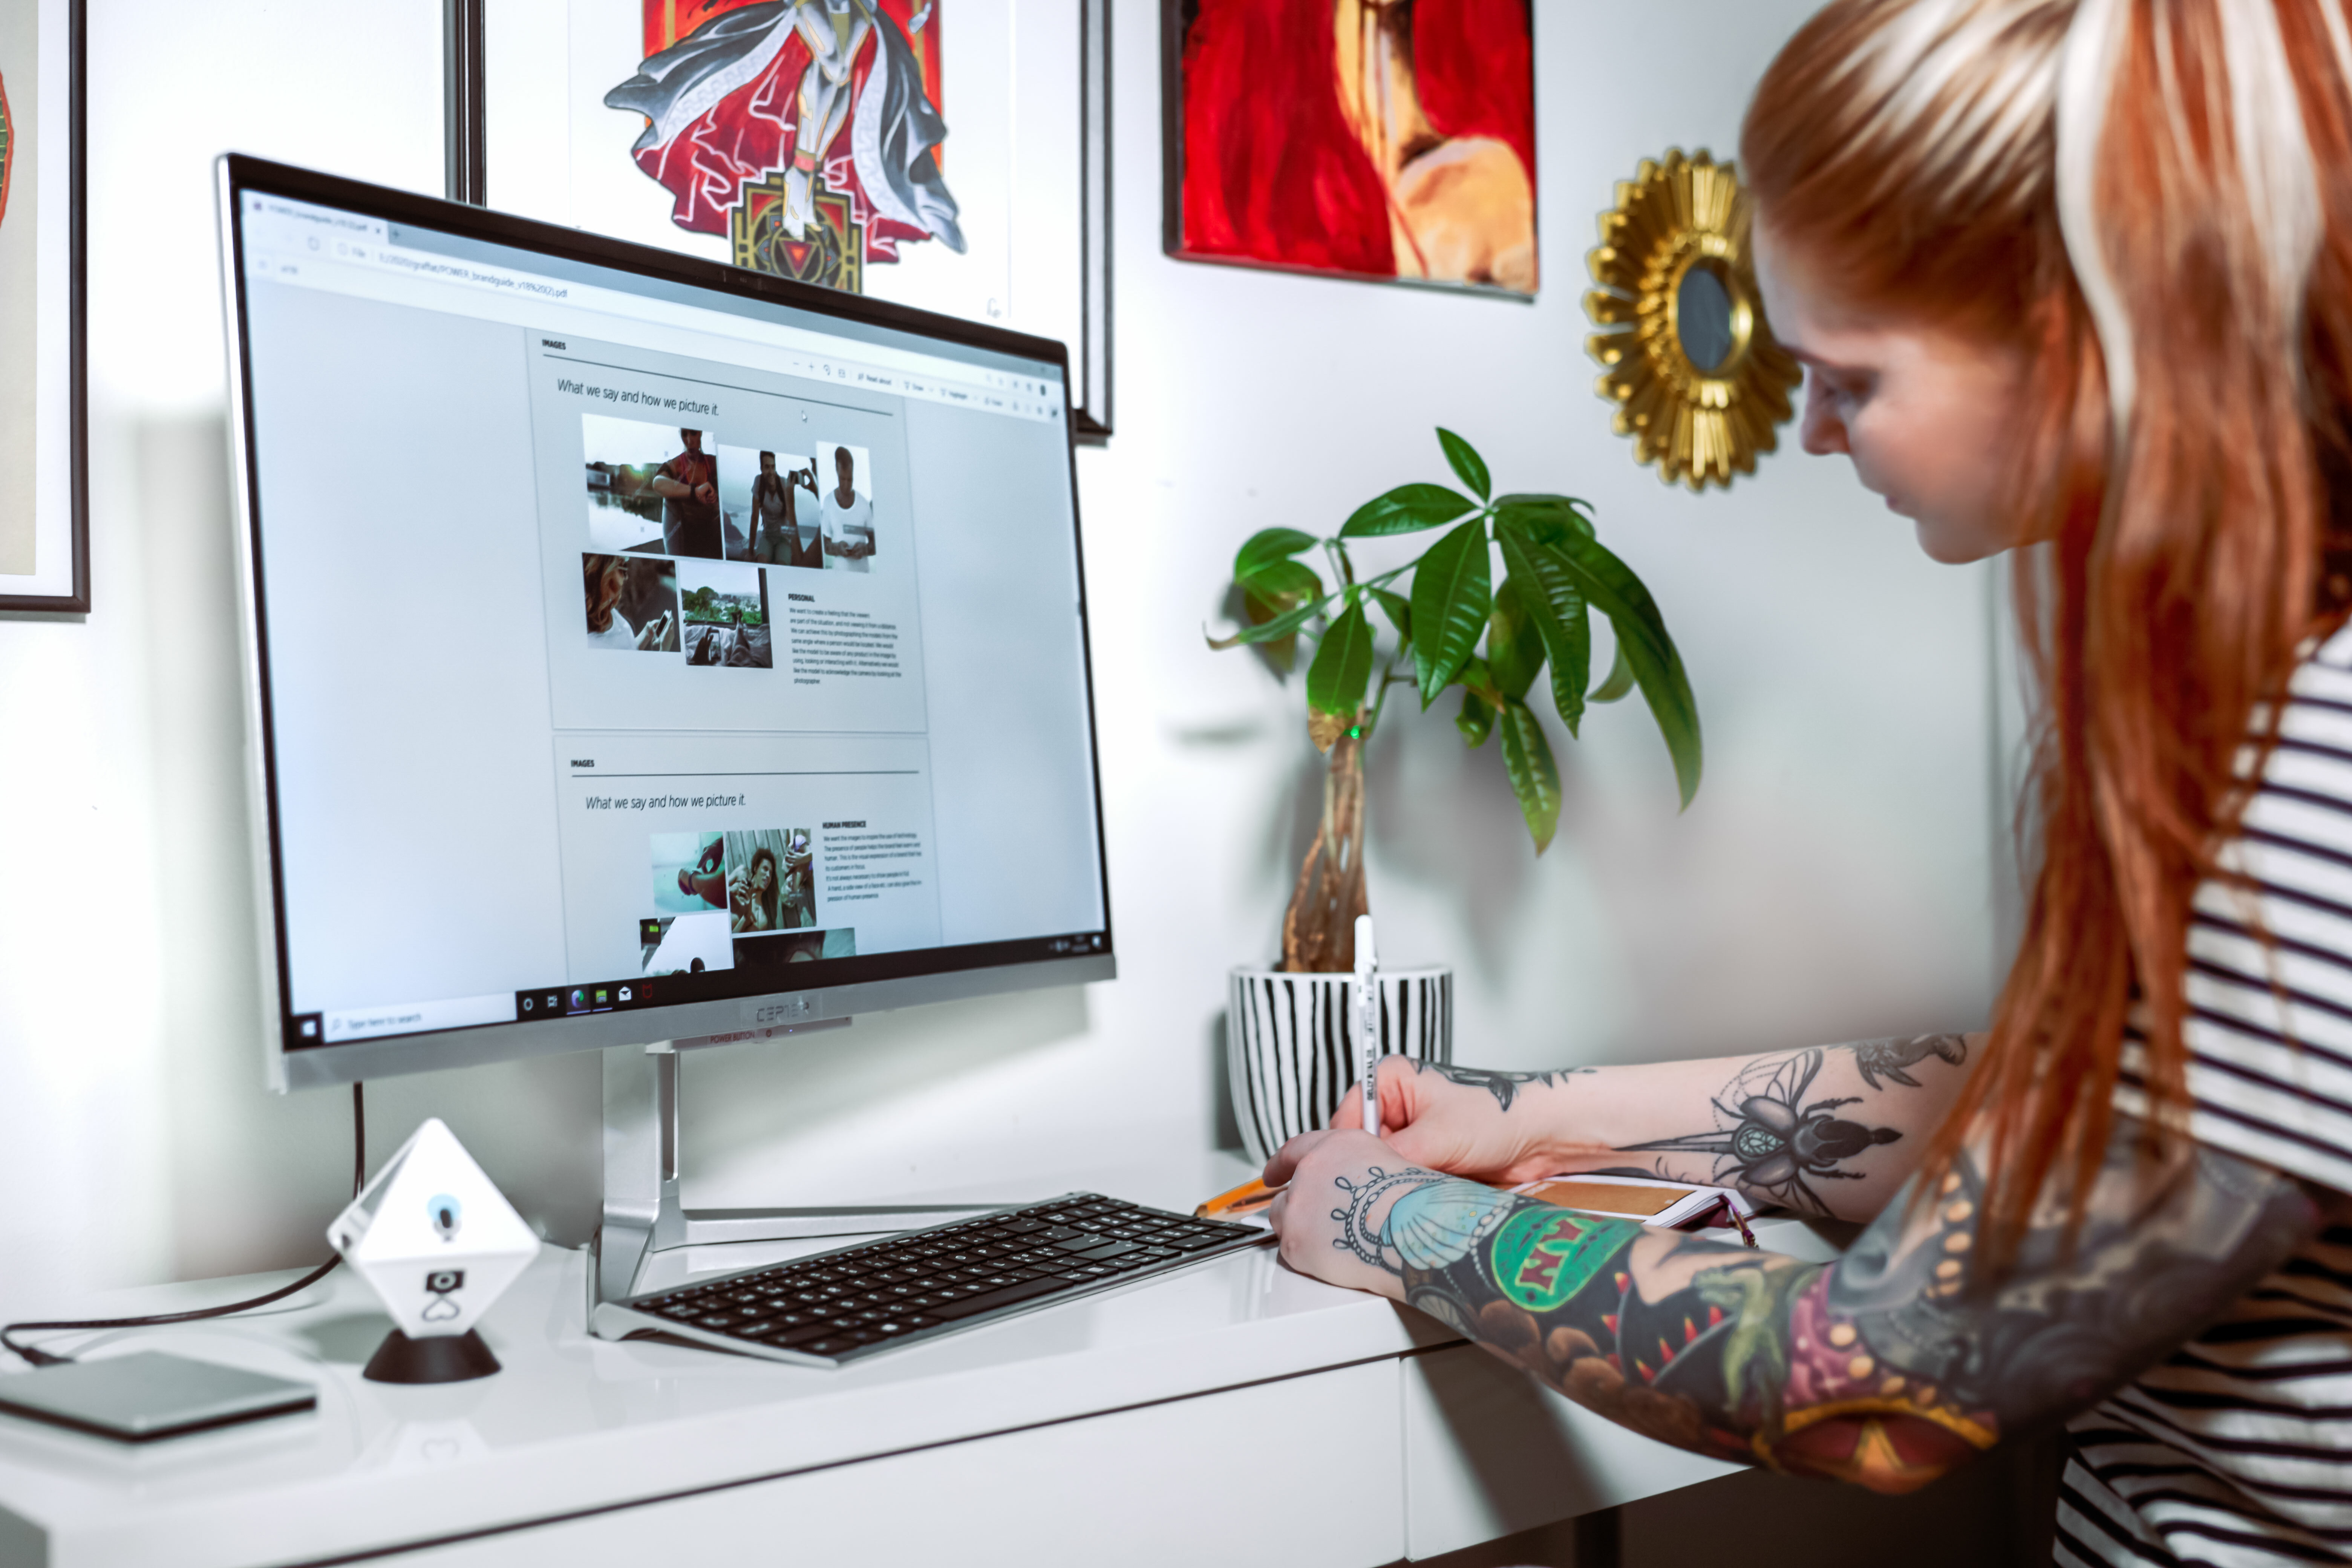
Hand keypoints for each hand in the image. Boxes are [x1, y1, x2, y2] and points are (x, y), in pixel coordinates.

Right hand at [695, 482, 716, 504]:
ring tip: (707, 498)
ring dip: (711, 498)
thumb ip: (710, 500)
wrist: (694, 493)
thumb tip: (715, 501)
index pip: (714, 495)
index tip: (710, 502)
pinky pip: (713, 491)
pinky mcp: (708, 484)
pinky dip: (711, 495)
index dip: (714, 500)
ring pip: (715, 494)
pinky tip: (708, 495)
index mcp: (708, 490)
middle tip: (708, 500)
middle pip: (715, 495)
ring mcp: (709, 485)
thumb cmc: (699, 496)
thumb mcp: (705, 499)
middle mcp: (709, 487)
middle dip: (712, 499)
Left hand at [1263, 1128, 1423, 1298]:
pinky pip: (1291, 1250)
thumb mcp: (1380, 1162)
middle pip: (1287, 1193)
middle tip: (1321, 1224)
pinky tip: (1334, 1255)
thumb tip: (1338, 1181)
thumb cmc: (1408, 1202)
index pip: (1294, 1151)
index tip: (1273, 1174)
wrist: (1410, 1232)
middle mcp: (1309, 1172)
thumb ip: (1348, 1165)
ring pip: (1284, 1221)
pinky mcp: (1295, 1242)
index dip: (1280, 1165)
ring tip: (1334, 1241)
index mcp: (1331, 1147)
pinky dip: (1308, 1255)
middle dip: (1299, 1209)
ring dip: (1301, 1231)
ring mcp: (1298, 1208)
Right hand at [1319, 1057, 1577, 1185]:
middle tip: (1384, 1194)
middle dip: (1375, 1171)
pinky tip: (1420, 1198)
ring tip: (1409, 1194)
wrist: (1542, 1137)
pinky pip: (1404, 1178)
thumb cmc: (1498, 1117)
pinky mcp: (1426, 1157)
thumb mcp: (1438, 1137)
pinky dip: (1410, 1190)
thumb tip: (1363, 1180)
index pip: (1347, 1120)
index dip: (1350, 1153)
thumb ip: (1395, 1157)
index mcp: (1391, 1080)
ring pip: (1383, 1167)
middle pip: (1362, 1147)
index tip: (1353, 1181)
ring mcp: (1412, 1132)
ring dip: (1396, 1183)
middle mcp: (1397, 1104)